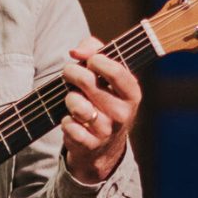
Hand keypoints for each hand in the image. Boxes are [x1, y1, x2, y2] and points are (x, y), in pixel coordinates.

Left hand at [60, 36, 141, 183]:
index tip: (90, 61)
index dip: (96, 60)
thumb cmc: (103, 99)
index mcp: (132, 93)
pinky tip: (74, 121)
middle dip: (72, 73)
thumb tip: (76, 52)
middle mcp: (122, 113)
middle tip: (70, 74)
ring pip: (76, 104)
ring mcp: (106, 130)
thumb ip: (95, 52)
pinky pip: (68, 125)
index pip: (115, 70)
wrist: (104, 146)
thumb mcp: (107, 75)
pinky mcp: (89, 144)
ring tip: (75, 101)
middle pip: (87, 82)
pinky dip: (66, 121)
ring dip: (69, 99)